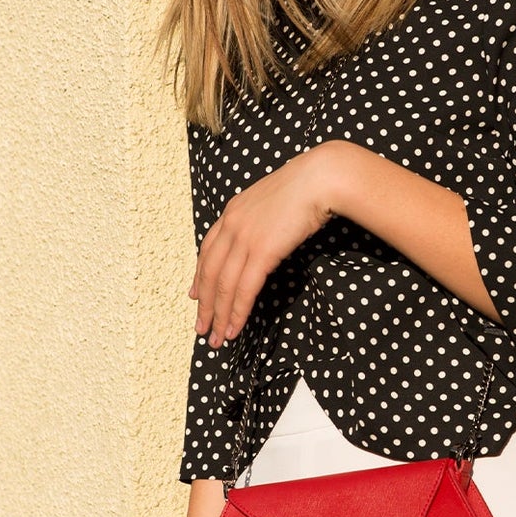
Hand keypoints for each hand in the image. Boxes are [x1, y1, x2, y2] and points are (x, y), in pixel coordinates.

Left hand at [190, 148, 336, 346]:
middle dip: (205, 305)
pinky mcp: (261, 251)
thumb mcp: (272, 201)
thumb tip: (263, 237)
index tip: (195, 295)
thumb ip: (260, 219)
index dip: (199, 276)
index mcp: (232, 211)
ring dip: (219, 316)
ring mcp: (244, 238)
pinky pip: (244, 289)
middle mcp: (232, 225)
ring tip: (216, 338)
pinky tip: (235, 328)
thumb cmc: (306, 187)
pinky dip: (237, 312)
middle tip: (202, 328)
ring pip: (223, 285)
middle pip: (209, 272)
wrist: (320, 178)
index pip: (207, 250)